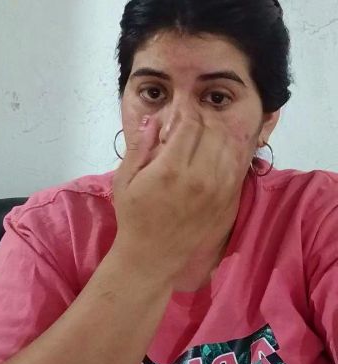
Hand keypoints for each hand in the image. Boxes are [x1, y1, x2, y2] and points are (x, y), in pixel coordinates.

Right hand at [112, 113, 244, 284]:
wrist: (152, 258)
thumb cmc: (134, 216)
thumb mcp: (124, 179)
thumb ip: (140, 146)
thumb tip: (154, 118)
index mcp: (170, 169)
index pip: (190, 123)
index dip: (186, 109)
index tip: (181, 106)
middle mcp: (200, 177)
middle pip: (214, 130)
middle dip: (203, 118)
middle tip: (191, 120)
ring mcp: (218, 191)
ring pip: (230, 146)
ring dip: (219, 133)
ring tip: (205, 133)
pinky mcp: (229, 202)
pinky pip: (238, 167)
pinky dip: (231, 152)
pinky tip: (218, 151)